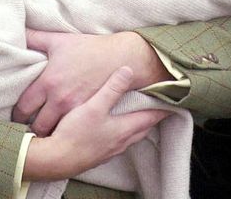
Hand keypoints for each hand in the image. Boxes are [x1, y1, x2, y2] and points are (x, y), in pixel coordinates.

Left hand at [13, 30, 170, 135]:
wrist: (120, 58)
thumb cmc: (88, 48)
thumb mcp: (59, 40)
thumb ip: (36, 38)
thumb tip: (18, 30)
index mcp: (48, 81)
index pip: (23, 107)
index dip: (16, 114)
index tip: (16, 116)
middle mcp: (59, 98)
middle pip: (37, 125)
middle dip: (30, 128)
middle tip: (26, 129)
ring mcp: (74, 108)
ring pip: (53, 132)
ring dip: (47, 133)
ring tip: (42, 133)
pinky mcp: (88, 113)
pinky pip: (71, 130)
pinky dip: (64, 133)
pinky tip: (61, 132)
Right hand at [23, 66, 169, 180]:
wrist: (55, 160)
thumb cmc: (75, 134)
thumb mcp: (94, 106)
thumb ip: (112, 89)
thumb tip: (128, 70)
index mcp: (124, 129)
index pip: (151, 116)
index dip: (163, 108)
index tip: (175, 101)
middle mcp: (121, 141)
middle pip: (143, 127)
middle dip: (152, 116)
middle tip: (159, 106)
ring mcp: (110, 150)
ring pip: (131, 136)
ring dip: (137, 125)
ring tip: (138, 115)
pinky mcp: (98, 154)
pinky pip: (118, 142)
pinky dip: (123, 133)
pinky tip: (114, 129)